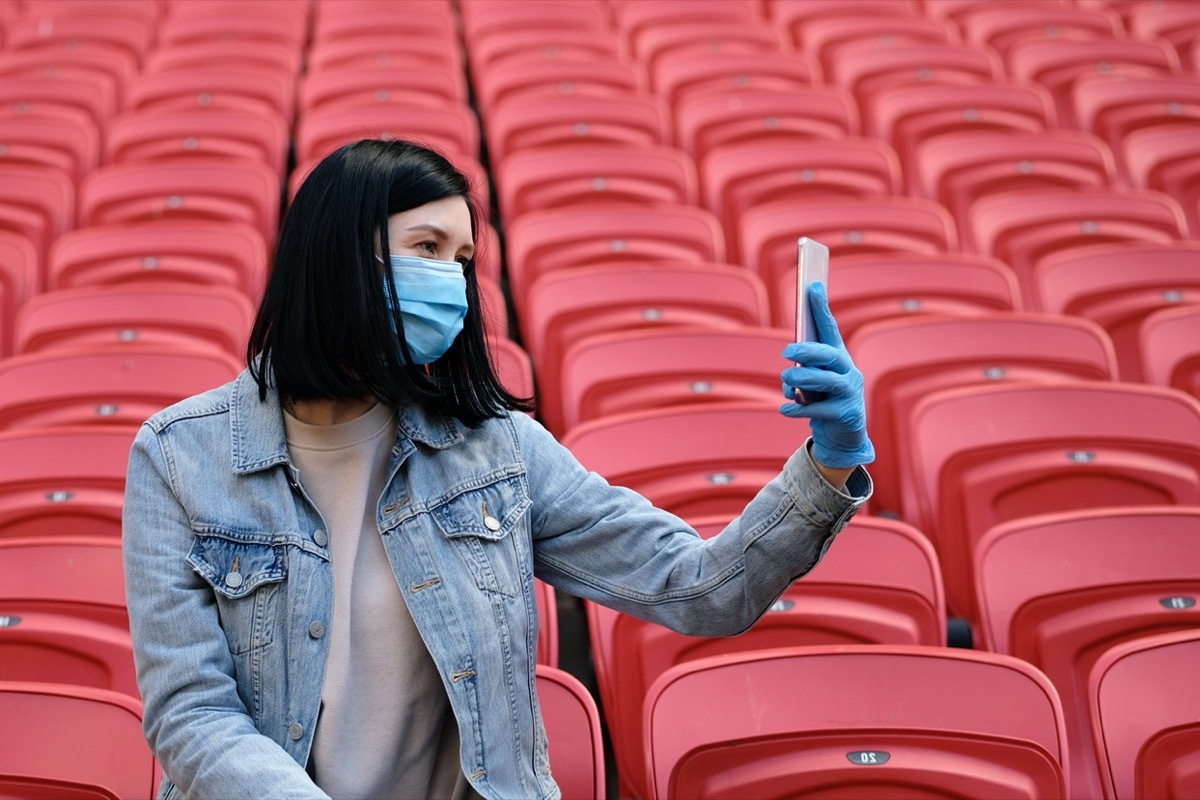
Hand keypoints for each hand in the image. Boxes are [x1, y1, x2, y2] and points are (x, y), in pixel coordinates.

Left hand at [779, 281, 874, 468]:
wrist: (841, 435)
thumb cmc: (822, 400)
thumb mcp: (813, 382)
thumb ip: (804, 371)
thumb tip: (790, 368)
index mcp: (838, 358)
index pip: (830, 329)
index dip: (821, 308)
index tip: (812, 286)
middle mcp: (848, 372)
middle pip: (829, 355)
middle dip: (808, 350)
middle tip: (787, 351)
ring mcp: (849, 393)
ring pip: (826, 381)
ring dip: (802, 379)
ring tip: (785, 380)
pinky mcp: (845, 414)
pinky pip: (819, 410)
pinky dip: (798, 409)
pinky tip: (784, 408)